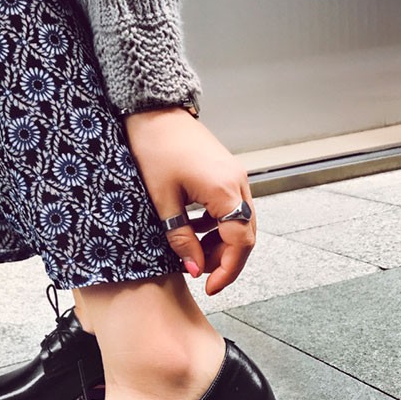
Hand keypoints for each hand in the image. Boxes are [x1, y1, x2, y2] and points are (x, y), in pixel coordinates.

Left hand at [125, 108, 255, 295]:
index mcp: (224, 190)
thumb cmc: (154, 149)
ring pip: (240, 222)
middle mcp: (237, 183)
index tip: (210, 287)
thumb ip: (181, 238)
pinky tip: (194, 229)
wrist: (154, 111)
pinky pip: (232, 207)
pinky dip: (218, 225)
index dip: (228, 270)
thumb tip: (193, 269)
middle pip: (245, 234)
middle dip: (224, 259)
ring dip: (221, 243)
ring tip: (193, 253)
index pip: (240, 242)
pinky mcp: (227, 172)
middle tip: (198, 273)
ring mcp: (235, 176)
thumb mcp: (163, 201)